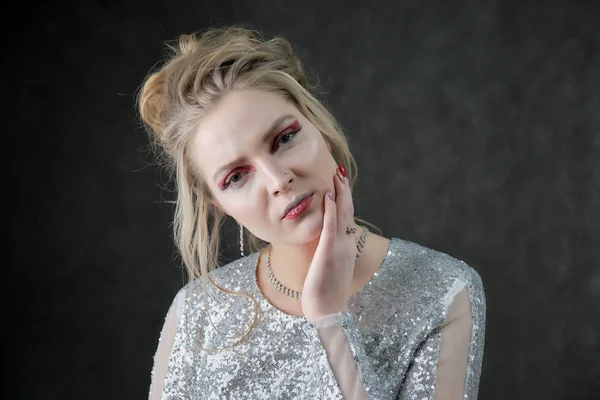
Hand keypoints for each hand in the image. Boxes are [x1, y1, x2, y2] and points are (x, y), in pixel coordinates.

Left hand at [302, 164, 357, 321]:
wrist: (328, 313)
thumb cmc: (326, 294)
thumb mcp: (329, 269)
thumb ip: (329, 254)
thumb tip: (324, 243)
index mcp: (345, 248)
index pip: (345, 218)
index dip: (344, 199)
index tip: (340, 183)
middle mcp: (345, 245)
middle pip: (347, 211)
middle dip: (344, 190)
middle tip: (339, 171)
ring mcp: (339, 248)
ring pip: (341, 214)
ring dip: (339, 193)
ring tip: (336, 175)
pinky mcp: (328, 253)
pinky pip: (330, 226)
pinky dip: (330, 209)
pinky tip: (327, 195)